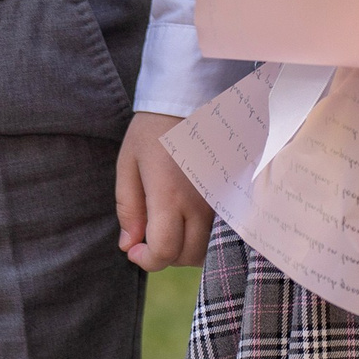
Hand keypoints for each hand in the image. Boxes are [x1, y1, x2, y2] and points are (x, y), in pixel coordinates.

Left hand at [115, 110, 212, 269]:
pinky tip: (189, 220)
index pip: (164, 251)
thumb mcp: (128, 164)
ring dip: (185, 248)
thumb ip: (128, 208)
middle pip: (187, 256)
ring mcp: (219, 200)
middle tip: (149, 235)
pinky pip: (220, 233)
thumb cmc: (153, 130)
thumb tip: (128, 245)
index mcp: (169, 194)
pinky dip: (203, 237)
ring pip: (207, 248)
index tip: (134, 249)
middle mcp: (199, 202)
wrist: (191, 98)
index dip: (146, 260)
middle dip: (164, 255)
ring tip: (169, 225)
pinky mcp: (230, 196)